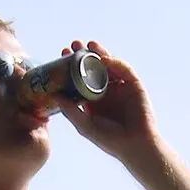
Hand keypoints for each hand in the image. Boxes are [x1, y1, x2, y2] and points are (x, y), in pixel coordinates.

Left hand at [55, 39, 160, 167]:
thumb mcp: (85, 126)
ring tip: (89, 44)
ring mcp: (120, 86)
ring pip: (109, 65)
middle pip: (93, 67)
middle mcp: (106, 90)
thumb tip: (54, 95)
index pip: (80, 77)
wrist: (134, 145)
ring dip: (99, 53)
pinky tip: (105, 59)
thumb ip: (70, 111)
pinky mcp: (134, 85)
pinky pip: (124, 69)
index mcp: (93, 99)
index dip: (71, 66)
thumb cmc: (110, 140)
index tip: (62, 56)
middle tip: (74, 45)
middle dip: (84, 54)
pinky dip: (115, 62)